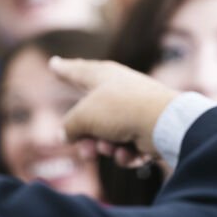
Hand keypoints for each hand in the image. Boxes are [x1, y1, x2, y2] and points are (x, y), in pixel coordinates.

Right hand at [49, 57, 177, 157]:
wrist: (162, 124)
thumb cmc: (120, 110)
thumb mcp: (83, 116)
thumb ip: (69, 126)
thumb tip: (65, 135)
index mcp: (103, 76)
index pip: (78, 71)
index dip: (64, 69)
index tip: (54, 62)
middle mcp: (118, 91)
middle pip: (90, 117)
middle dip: (86, 138)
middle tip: (86, 150)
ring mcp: (133, 111)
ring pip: (106, 136)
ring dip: (104, 147)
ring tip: (109, 148)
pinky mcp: (146, 132)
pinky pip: (125, 147)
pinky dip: (124, 153)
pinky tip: (129, 152)